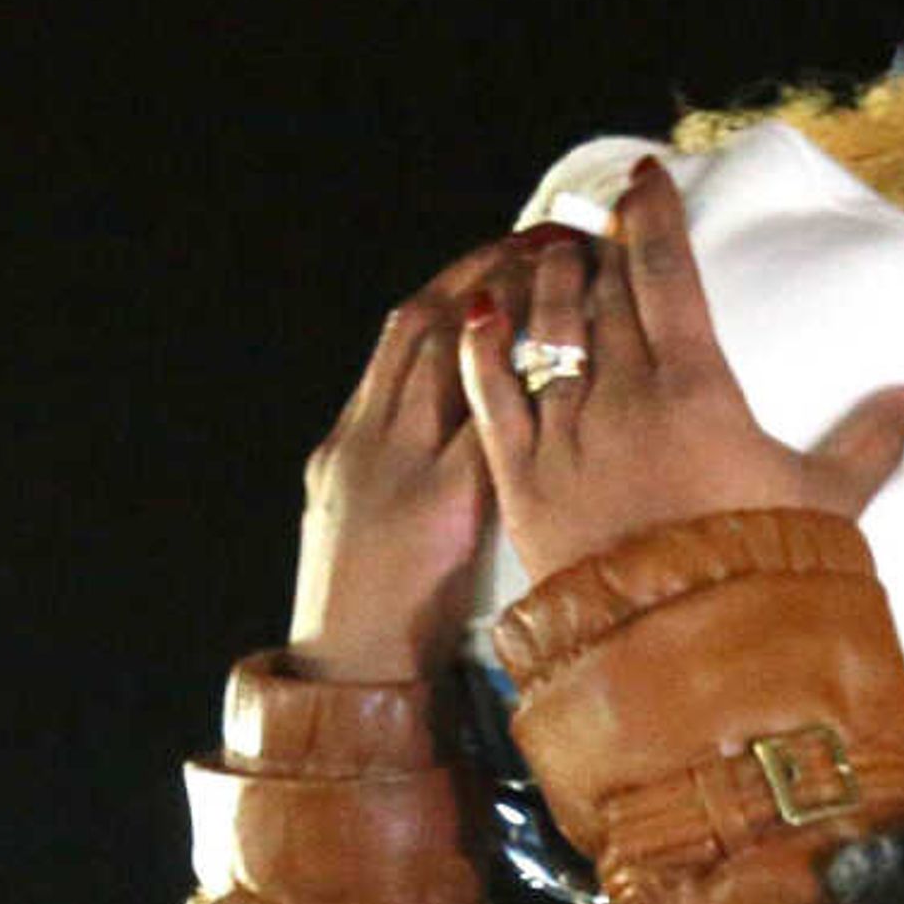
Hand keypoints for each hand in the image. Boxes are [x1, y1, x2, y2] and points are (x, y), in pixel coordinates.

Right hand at [286, 233, 544, 681]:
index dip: (459, 283)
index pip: (406, 336)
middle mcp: (368, 438)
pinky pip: (477, 422)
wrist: (346, 675)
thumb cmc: (378, 616)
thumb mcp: (388, 525)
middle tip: (546, 228)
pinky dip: (510, 377)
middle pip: (422, 325)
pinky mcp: (433, 503)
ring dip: (501, 300)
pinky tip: (555, 344)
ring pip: (443, 354)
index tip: (508, 244)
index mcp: (352, 441)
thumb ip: (425, 475)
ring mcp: (394, 464)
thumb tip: (482, 439)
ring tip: (557, 258)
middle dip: (484, 269)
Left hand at [462, 157, 903, 587]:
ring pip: (543, 327)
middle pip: (601, 290)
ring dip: (545, 279)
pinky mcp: (521, 478)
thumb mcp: (832, 503)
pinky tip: (479, 311)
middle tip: (598, 215)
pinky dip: (481, 345)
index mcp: (698, 388)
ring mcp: (566, 435)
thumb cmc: (766, 573)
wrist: (686, 652)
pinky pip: (489, 391)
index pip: (667, 273)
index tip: (646, 176)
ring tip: (550, 252)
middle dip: (599, 242)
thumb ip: (874, 441)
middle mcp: (623, 395)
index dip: (655, 216)